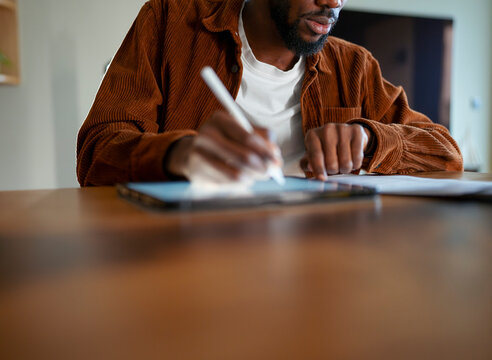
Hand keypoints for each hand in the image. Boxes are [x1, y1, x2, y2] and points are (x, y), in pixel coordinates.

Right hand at [165, 111, 280, 183]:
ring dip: (252, 177)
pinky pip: (228, 184)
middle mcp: (207, 134)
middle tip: (270, 173)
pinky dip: (240, 183)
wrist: (191, 154)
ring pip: (237, 174)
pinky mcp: (197, 172)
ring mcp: (200, 154)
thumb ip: (260, 137)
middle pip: (244, 157)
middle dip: (263, 167)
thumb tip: (275, 152)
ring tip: (256, 176)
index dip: (266, 150)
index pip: (248, 137)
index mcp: (219, 119)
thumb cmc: (223, 141)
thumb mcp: (238, 131)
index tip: (277, 160)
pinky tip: (241, 178)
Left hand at [300, 123, 371, 179]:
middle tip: (334, 168)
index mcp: (312, 135)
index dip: (319, 169)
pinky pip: (358, 157)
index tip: (322, 179)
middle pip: (331, 162)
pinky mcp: (357, 130)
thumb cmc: (325, 149)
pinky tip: (352, 160)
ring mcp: (342, 128)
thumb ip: (307, 163)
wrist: (345, 136)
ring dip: (345, 169)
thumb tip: (310, 167)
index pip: (316, 155)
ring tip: (343, 164)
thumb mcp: (312, 156)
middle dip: (333, 171)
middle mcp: (327, 129)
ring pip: (346, 162)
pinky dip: (356, 164)